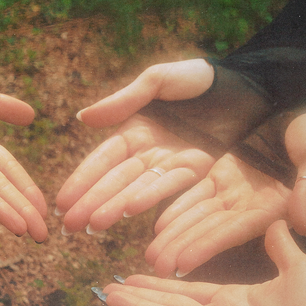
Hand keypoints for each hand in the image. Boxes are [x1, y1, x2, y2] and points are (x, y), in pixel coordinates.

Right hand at [56, 60, 217, 233]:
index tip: (60, 203)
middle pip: (113, 181)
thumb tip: (82, 118)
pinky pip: (169, 186)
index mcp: (134, 131)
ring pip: (136, 189)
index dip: (80, 181)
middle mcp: (148, 153)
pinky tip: (128, 212)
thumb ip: (124, 101)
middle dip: (89, 204)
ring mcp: (170, 164)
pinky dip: (148, 198)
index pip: (101, 161)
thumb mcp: (157, 80)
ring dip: (113, 208)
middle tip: (67, 228)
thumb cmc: (198, 78)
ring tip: (91, 227)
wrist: (244, 84)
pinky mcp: (196, 170)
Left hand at [145, 111, 305, 275]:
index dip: (209, 246)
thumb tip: (304, 228)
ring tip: (152, 257)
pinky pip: (196, 195)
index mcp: (275, 206)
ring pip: (199, 216)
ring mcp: (235, 191)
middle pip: (211, 230)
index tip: (184, 264)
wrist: (303, 104)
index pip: (236, 230)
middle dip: (184, 248)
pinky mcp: (222, 174)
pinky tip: (158, 226)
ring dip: (176, 236)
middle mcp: (251, 205)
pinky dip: (178, 209)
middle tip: (157, 269)